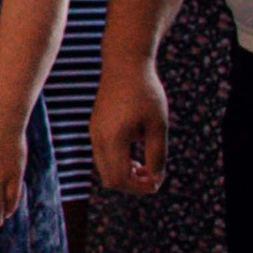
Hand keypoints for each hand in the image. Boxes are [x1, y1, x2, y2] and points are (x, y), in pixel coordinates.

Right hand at [92, 58, 170, 194]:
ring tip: (143, 164)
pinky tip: (133, 153)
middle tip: (152, 175)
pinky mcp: (94, 128)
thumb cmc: (145, 92)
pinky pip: (102, 156)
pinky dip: (117, 162)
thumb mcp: (158, 125)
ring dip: (124, 174)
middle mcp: (98, 139)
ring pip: (104, 170)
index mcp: (114, 138)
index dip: (140, 188)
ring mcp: (94, 133)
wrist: (124, 64)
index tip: (157, 181)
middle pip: (110, 180)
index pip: (120, 179)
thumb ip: (157, 154)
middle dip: (132, 184)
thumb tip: (156, 179)